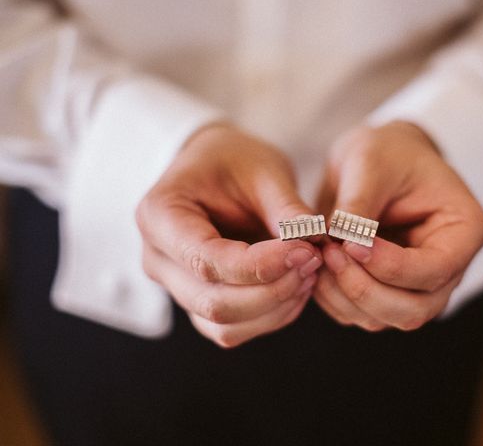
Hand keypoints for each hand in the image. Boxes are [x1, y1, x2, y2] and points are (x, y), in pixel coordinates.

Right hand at [136, 122, 321, 346]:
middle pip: (214, 302)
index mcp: (159, 216)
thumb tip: (316, 242)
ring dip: (275, 308)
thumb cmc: (234, 160)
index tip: (305, 250)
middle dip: (274, 290)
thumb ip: (287, 209)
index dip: (261, 266)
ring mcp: (176, 286)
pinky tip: (296, 286)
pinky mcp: (200, 302)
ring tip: (308, 271)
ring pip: (225, 326)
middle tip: (314, 259)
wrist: (217, 166)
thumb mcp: (264, 170)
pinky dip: (271, 316)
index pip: (206, 261)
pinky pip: (233, 329)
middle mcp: (158, 259)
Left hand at [314, 121, 482, 330]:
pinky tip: (316, 266)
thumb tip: (340, 242)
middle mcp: (446, 268)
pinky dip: (334, 299)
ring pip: (385, 318)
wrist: (377, 159)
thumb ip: (358, 205)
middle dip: (365, 290)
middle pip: (414, 309)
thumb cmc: (386, 152)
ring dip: (344, 297)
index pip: (436, 269)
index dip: (392, 266)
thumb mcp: (371, 163)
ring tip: (319, 255)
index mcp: (463, 231)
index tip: (350, 243)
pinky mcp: (386, 291)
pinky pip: (360, 313)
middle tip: (329, 253)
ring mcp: (417, 285)